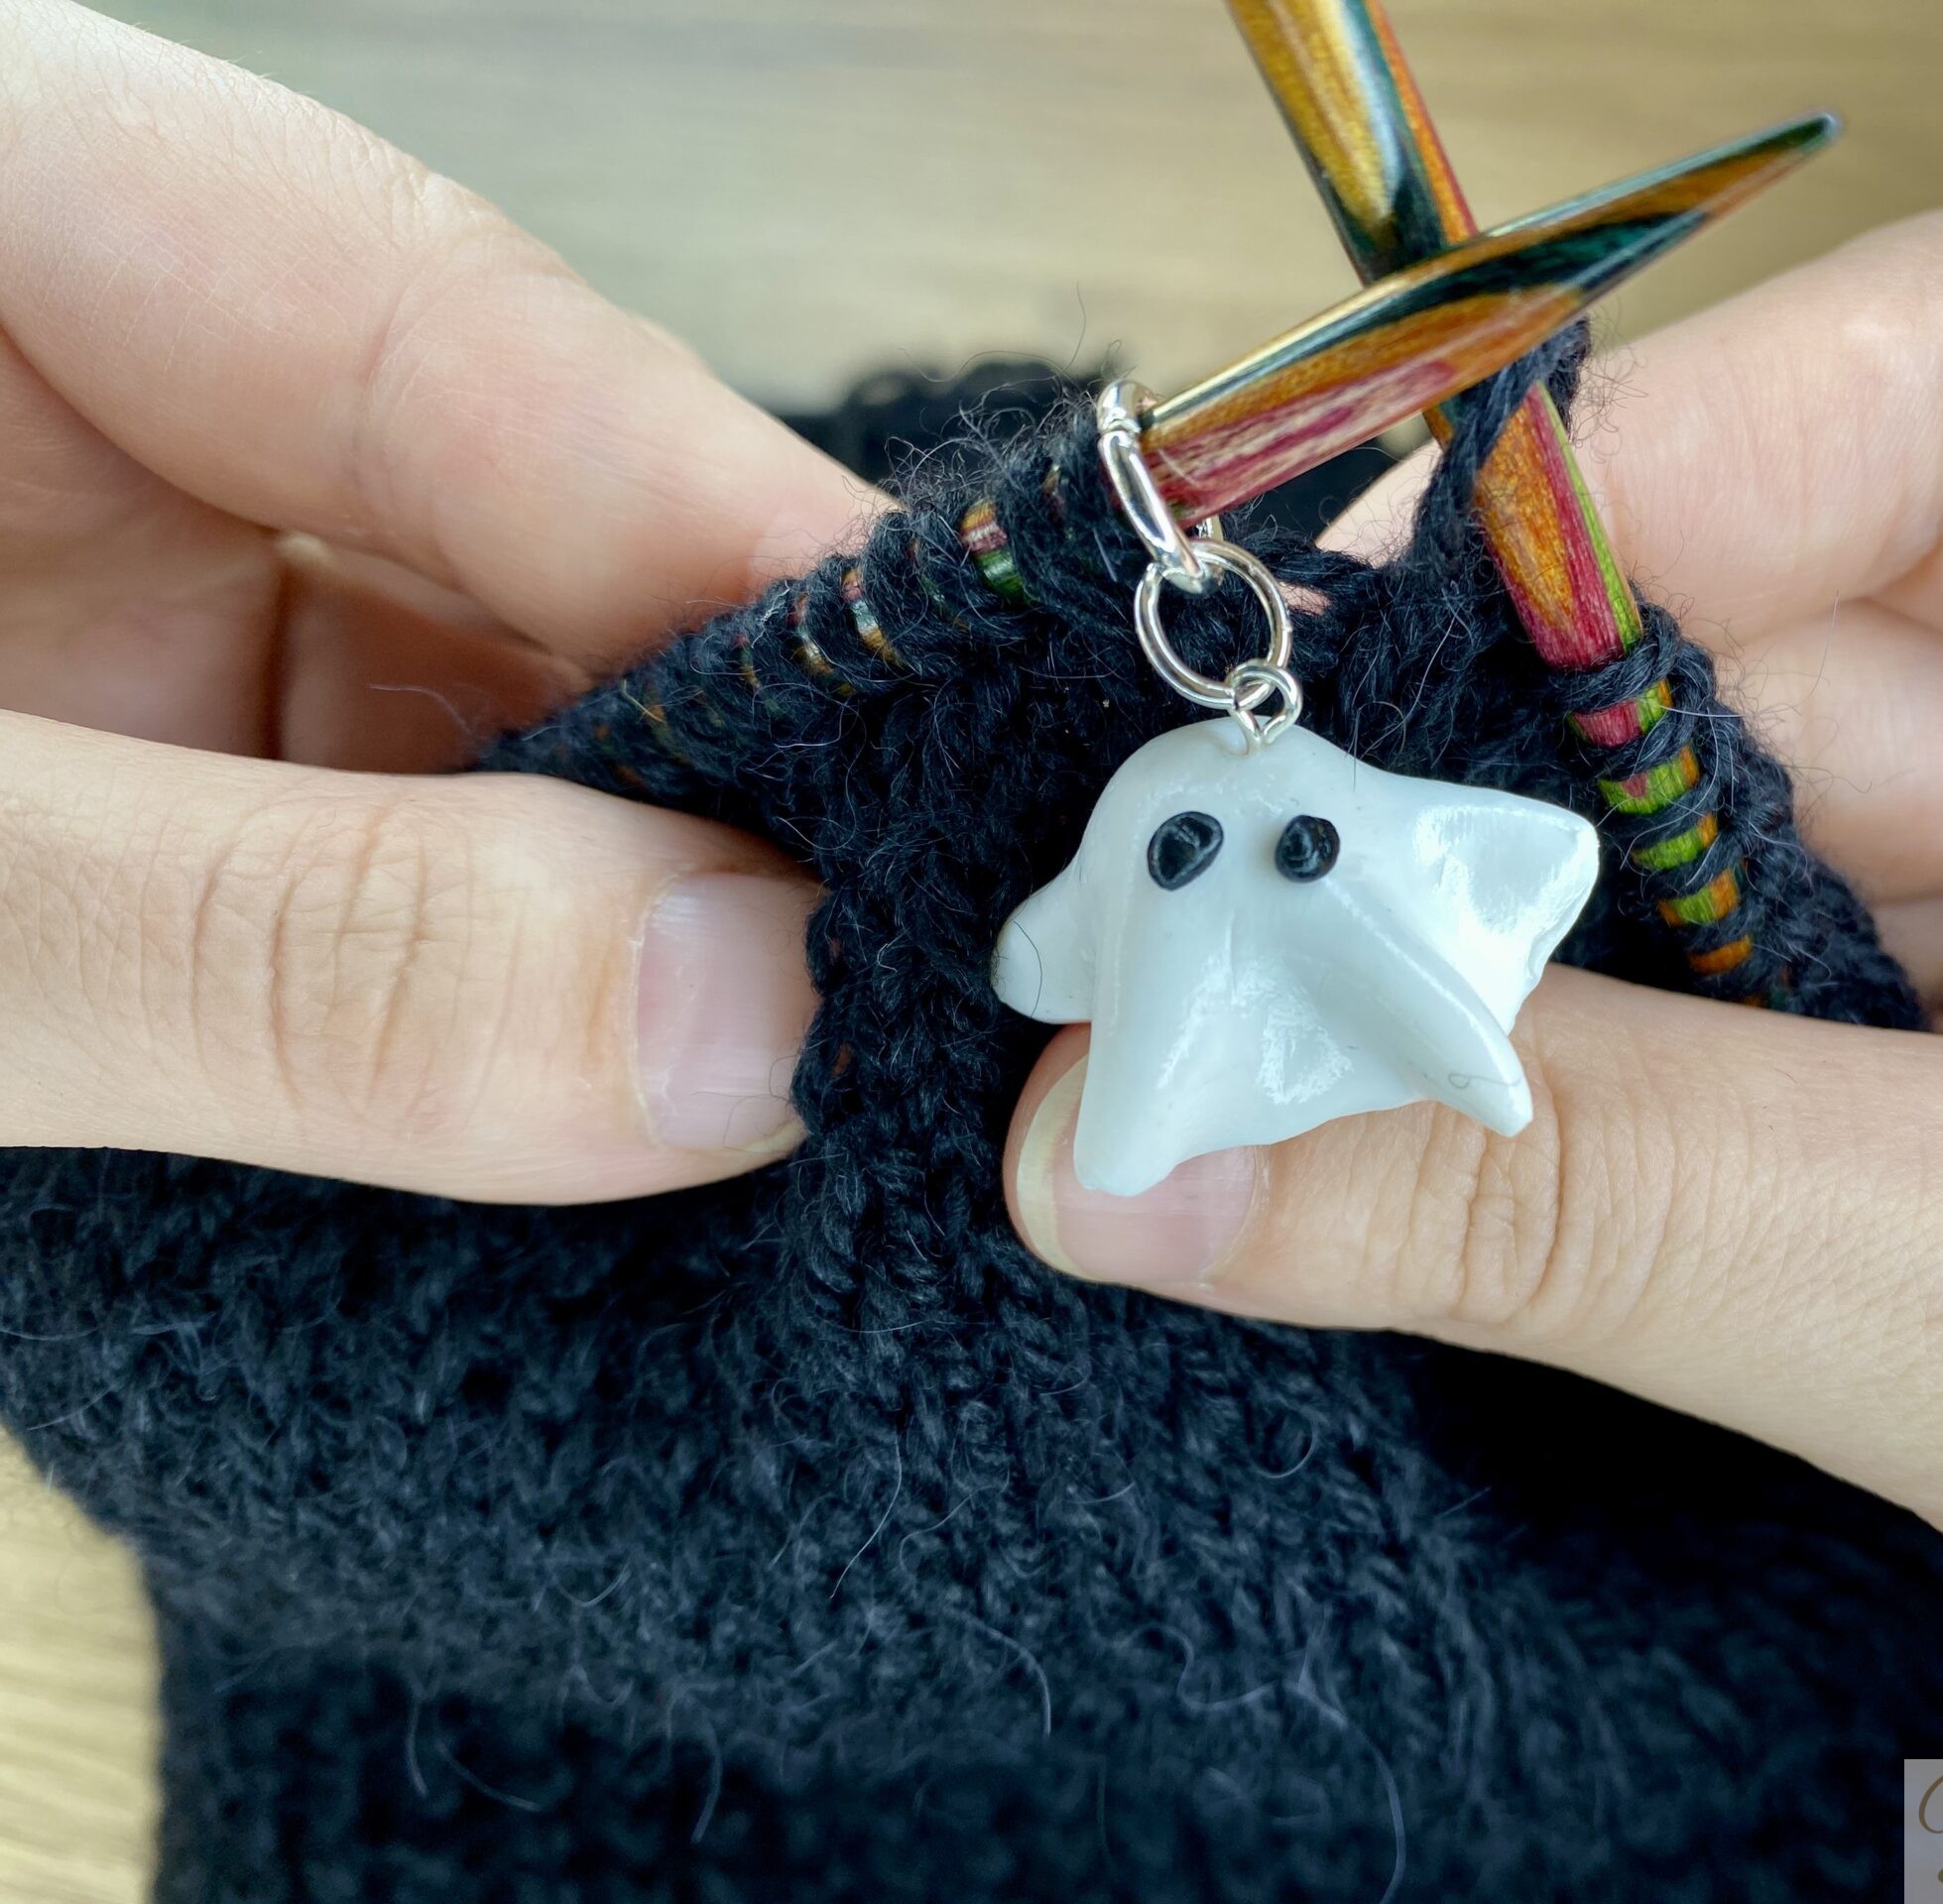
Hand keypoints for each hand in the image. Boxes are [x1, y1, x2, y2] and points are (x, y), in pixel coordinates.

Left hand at [0, 1, 874, 1198]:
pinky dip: (523, 997)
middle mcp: (83, 387)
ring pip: (482, 718)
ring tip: (818, 1056)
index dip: (713, 532)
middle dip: (712, 761)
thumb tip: (730, 1021)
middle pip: (500, 523)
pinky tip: (639, 1094)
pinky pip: (403, 863)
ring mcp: (127, 594)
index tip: (950, 736)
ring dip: (640, 907)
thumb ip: (278, 949)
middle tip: (933, 945)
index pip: (430, 313)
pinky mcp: (150, 787)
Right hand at [1003, 210, 1942, 1760]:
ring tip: (1292, 1050)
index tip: (1339, 631)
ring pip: (1732, 861)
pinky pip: (1736, 1047)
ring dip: (1514, 971)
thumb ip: (1635, 1197)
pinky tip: (1431, 1151)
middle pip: (1801, 638)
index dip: (1636, 483)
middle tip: (1235, 893)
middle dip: (1507, 783)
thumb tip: (1194, 1122)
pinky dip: (1571, 1111)